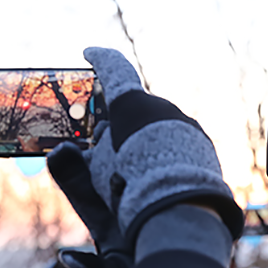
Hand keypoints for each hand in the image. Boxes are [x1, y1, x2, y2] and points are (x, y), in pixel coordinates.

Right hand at [83, 47, 242, 246]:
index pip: (114, 71)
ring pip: (159, 127)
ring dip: (145, 143)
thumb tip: (65, 151)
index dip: (101, 61)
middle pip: (136, 109)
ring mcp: (186, 126)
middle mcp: (162, 109)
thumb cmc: (130, 192)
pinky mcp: (203, 145)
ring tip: (136, 173)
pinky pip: (178, 143)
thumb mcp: (92, 177)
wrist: (182, 214)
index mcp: (132, 107)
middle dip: (122, 124)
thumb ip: (75, 161)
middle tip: (109, 147)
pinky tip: (159, 178)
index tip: (90, 54)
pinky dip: (165, 154)